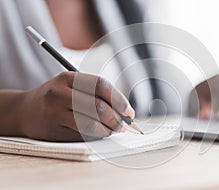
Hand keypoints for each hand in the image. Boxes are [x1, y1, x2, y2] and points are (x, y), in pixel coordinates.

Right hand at [18, 72, 134, 141]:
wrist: (25, 110)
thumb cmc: (57, 98)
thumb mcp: (72, 87)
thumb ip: (96, 95)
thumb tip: (125, 112)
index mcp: (68, 77)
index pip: (100, 85)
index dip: (119, 100)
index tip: (129, 112)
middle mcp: (59, 92)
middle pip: (97, 106)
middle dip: (116, 118)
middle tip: (123, 125)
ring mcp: (53, 111)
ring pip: (91, 124)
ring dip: (107, 130)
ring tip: (112, 130)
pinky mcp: (51, 129)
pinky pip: (81, 135)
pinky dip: (95, 136)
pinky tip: (99, 134)